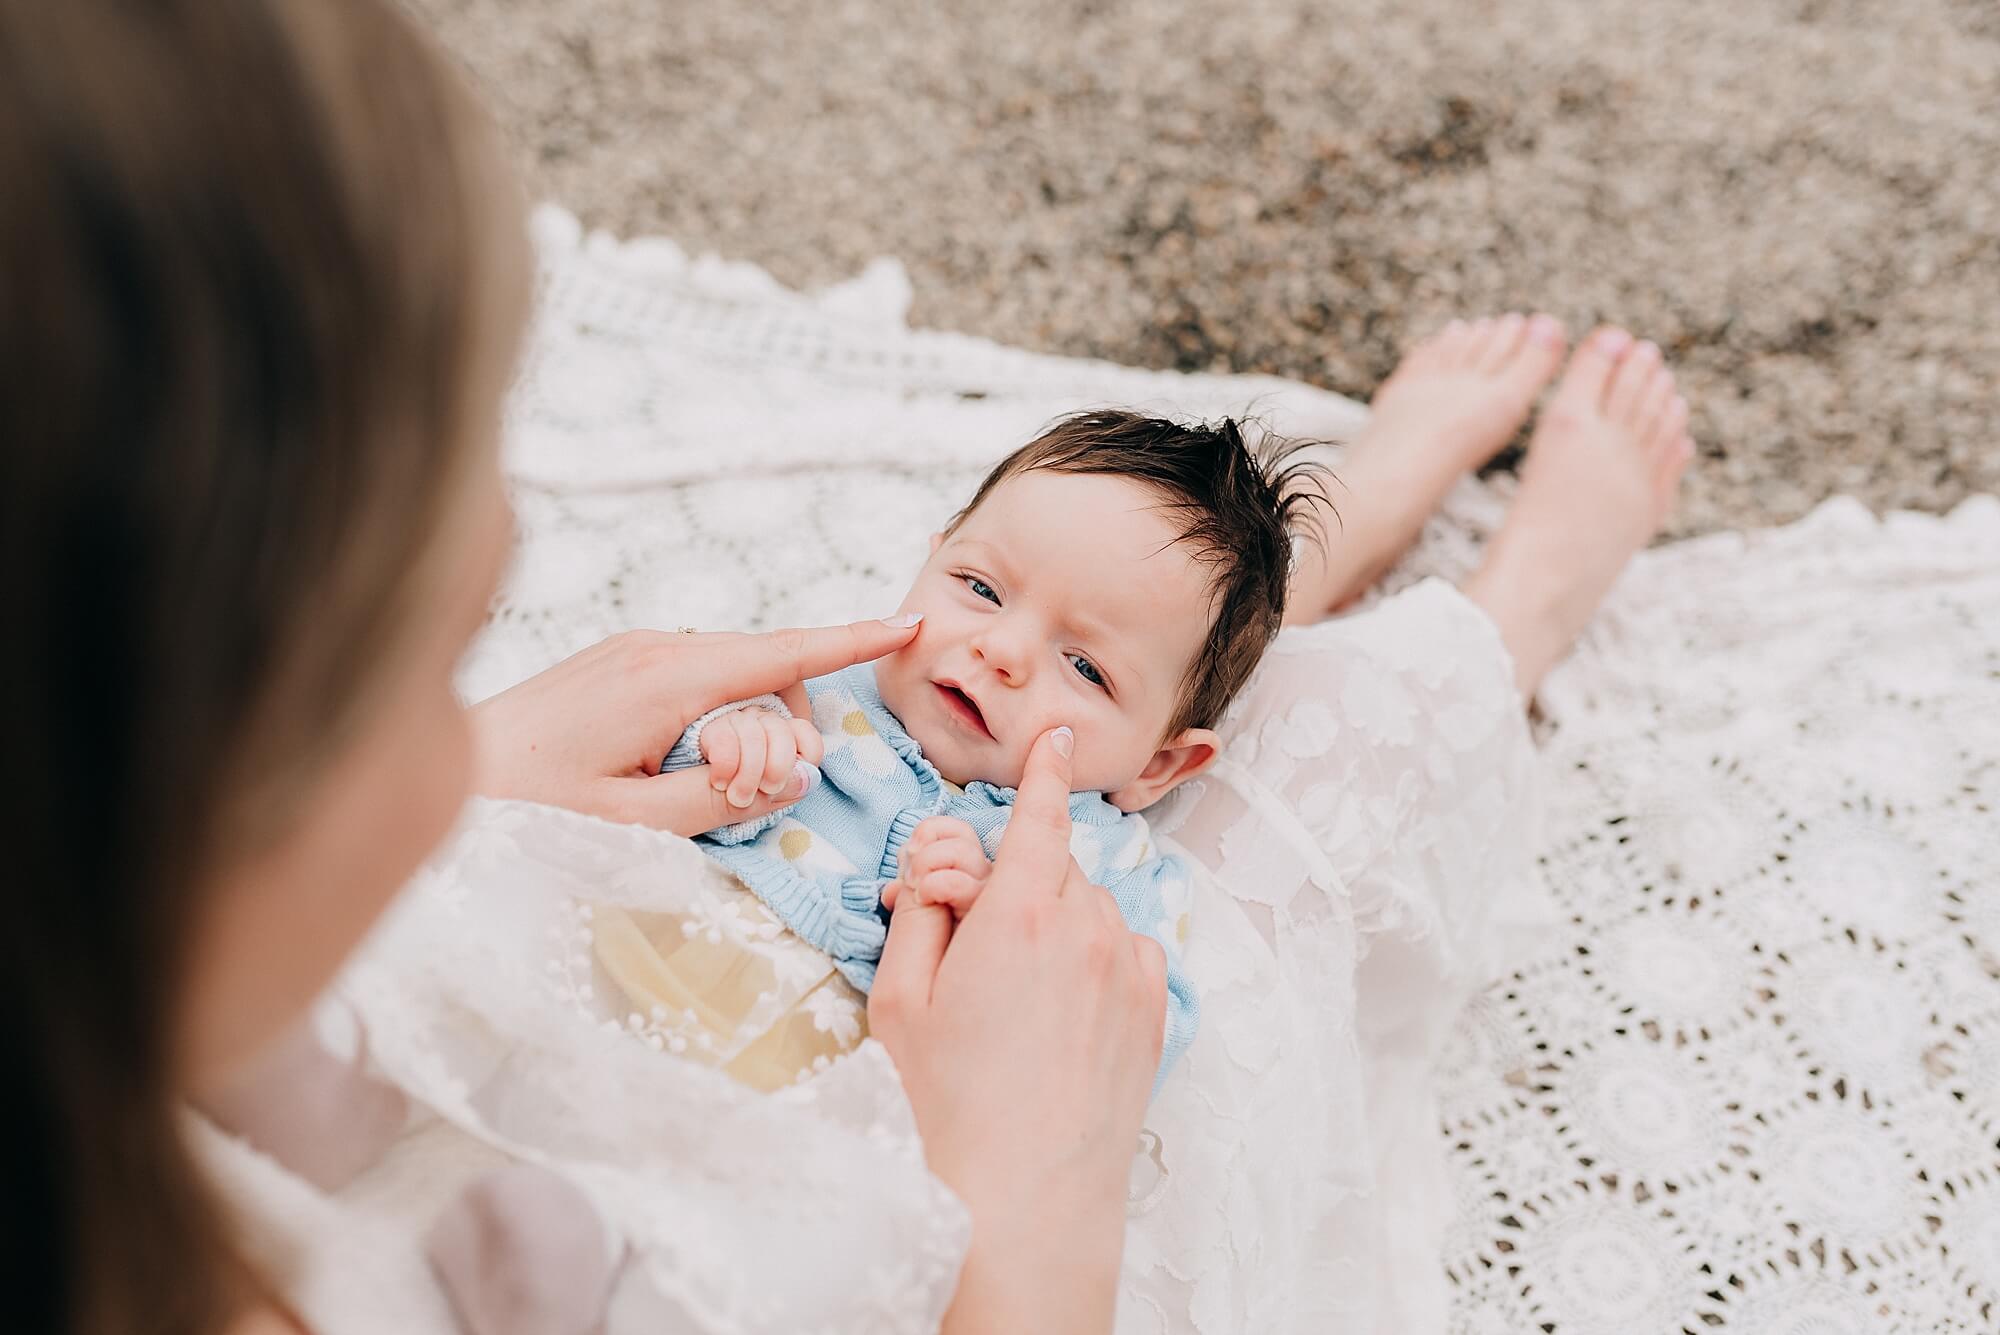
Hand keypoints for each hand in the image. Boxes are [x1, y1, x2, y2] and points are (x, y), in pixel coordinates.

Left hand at [469, 616, 919, 835]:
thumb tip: (792, 771)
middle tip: (751, 793)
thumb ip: (722, 798)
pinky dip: (713, 716)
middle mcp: (655, 646)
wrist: (444, 777)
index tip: (909, 622)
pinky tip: (674, 766)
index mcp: (667, 679)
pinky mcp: (614, 661)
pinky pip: (695, 678)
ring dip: (746, 724)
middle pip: (766, 668)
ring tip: (701, 788)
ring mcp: (631, 647)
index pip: (782, 652)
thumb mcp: (633, 825)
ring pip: (732, 674)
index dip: (852, 641)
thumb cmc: (527, 810)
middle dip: (786, 723)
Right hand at [870, 728, 1166, 1334]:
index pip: (1037, 814)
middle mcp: (1086, 925)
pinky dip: (1097, 961)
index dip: (1044, 768)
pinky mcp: (1154, 1007)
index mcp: (1018, 911)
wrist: (1027, 1193)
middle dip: (1014, 884)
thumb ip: (920, 915)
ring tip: (1016, 995)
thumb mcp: (901, 998)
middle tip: (969, 939)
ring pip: (1090, 909)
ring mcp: (1129, 966)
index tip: (1057, 735)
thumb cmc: (949, 1100)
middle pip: (1052, 868)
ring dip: (1057, 924)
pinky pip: (1124, 951)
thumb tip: (939, 876)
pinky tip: (1061, 1012)